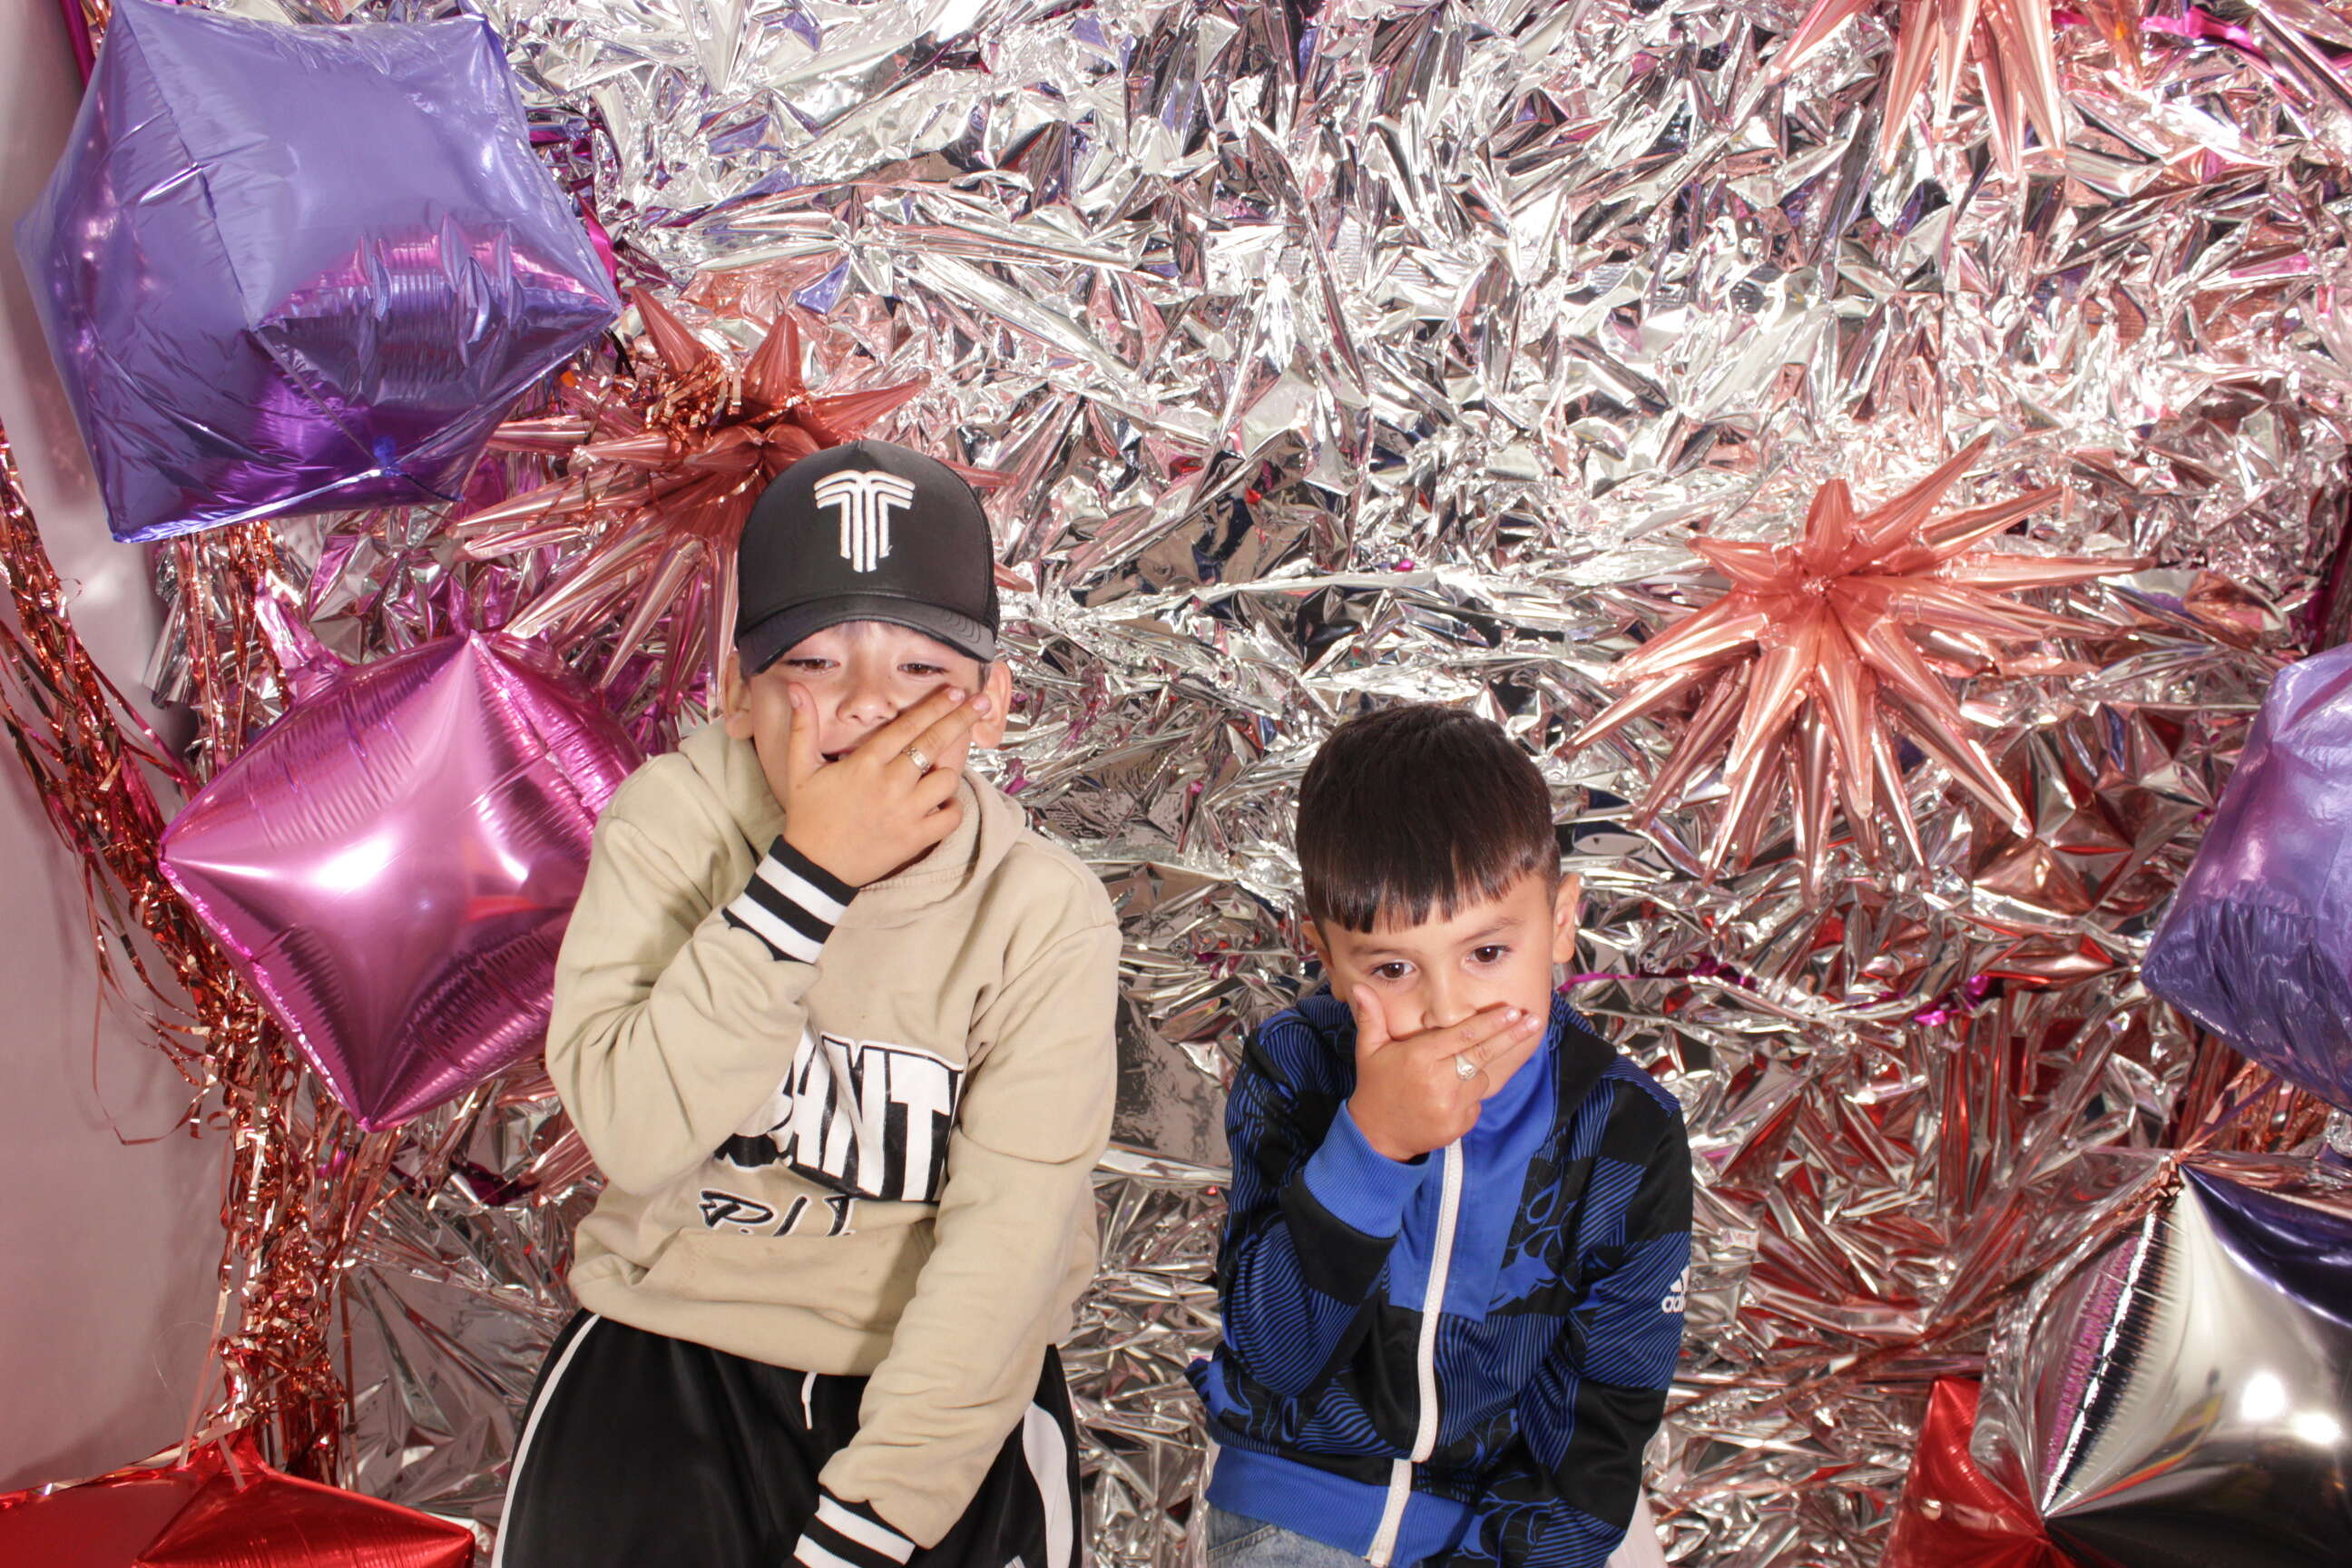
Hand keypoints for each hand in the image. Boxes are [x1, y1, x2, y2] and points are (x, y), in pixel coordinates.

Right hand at [767, 686, 989, 886]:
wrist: (814, 867)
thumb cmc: (809, 815)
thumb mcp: (799, 769)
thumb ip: (803, 727)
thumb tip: (795, 689)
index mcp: (866, 763)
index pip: (908, 726)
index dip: (934, 706)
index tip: (954, 692)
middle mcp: (891, 783)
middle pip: (934, 743)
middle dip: (961, 718)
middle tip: (981, 702)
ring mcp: (907, 811)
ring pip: (947, 780)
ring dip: (946, 773)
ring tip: (936, 773)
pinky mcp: (916, 838)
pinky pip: (951, 817)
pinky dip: (952, 809)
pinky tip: (942, 803)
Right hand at [1343, 989, 1542, 1161]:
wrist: (1376, 1136)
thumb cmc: (1376, 1086)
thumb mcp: (1369, 1050)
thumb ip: (1370, 1018)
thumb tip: (1360, 987)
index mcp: (1419, 1056)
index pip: (1463, 1034)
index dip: (1491, 1023)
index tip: (1512, 1012)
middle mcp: (1438, 1079)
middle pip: (1483, 1052)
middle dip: (1511, 1035)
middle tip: (1533, 1020)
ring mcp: (1450, 1104)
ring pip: (1480, 1079)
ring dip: (1475, 1073)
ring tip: (1450, 1076)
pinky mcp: (1458, 1124)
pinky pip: (1476, 1103)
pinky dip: (1469, 1098)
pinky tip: (1448, 1099)